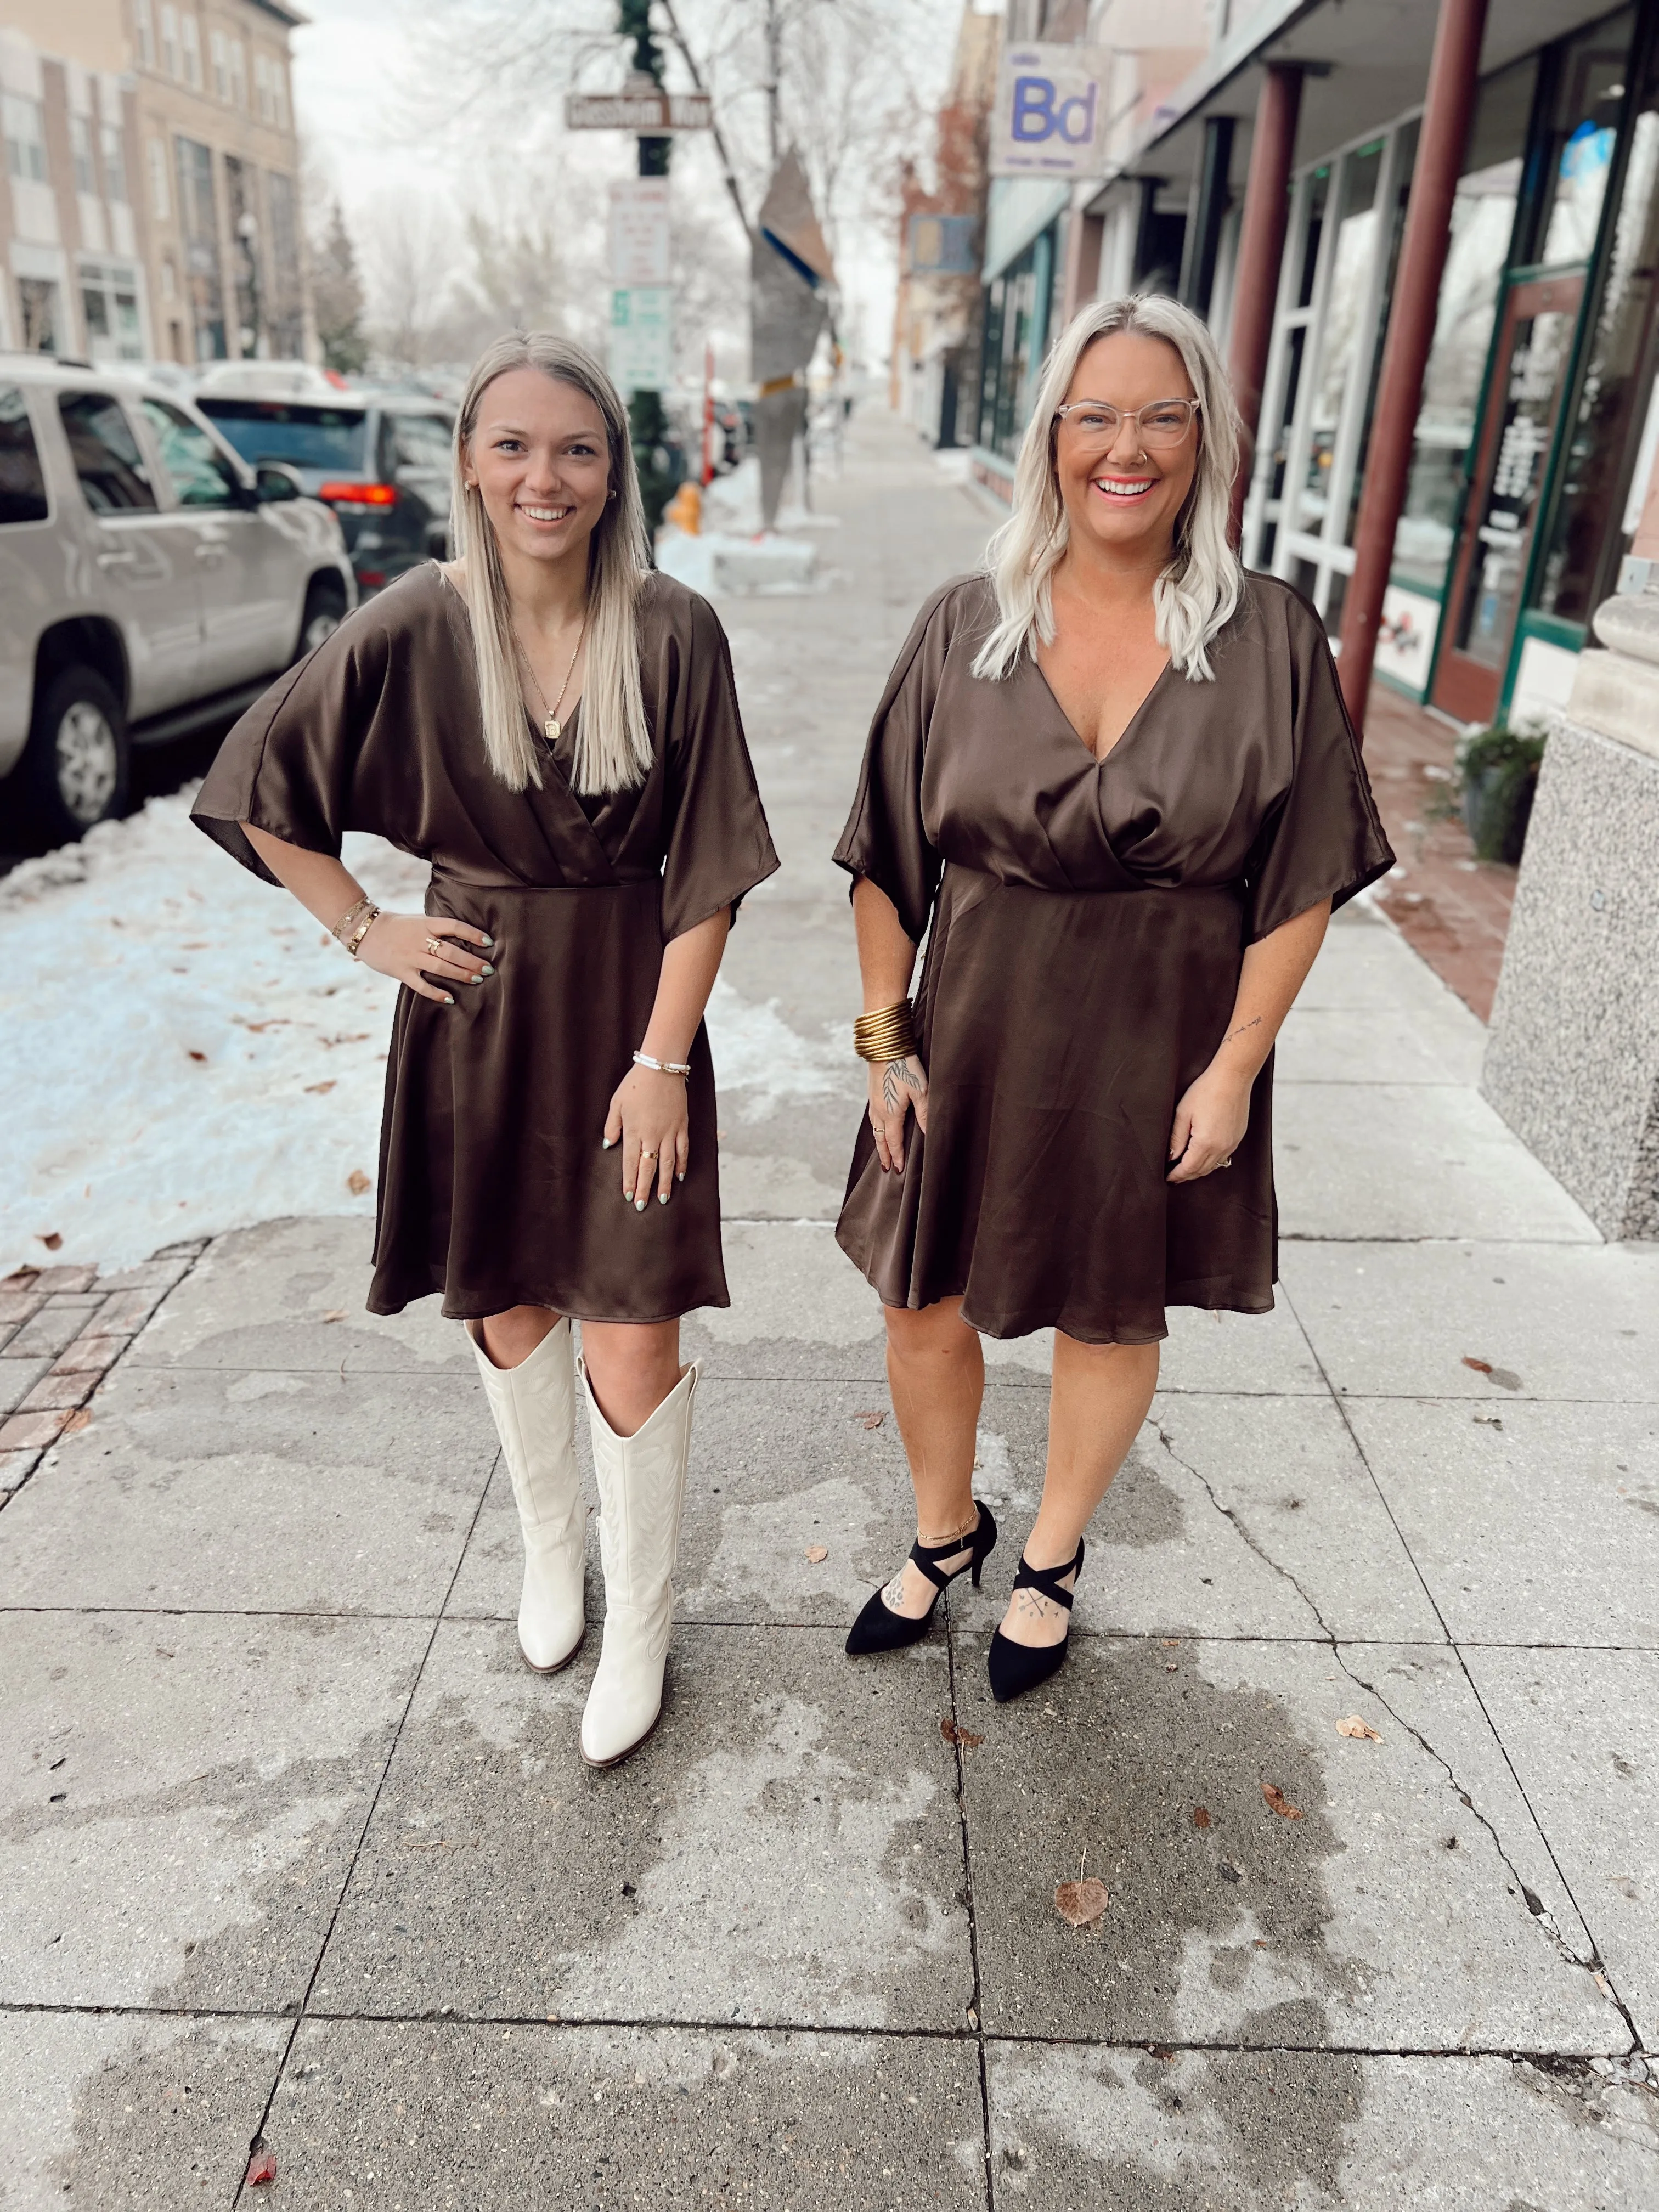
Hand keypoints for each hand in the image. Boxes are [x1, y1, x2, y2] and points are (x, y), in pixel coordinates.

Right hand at [358, 913, 493, 1003]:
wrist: (365, 931)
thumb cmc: (396, 926)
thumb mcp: (418, 920)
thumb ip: (436, 928)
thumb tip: (464, 937)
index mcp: (425, 924)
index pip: (454, 927)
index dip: (473, 934)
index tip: (489, 942)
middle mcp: (419, 940)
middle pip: (451, 952)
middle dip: (472, 961)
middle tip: (488, 969)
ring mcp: (410, 957)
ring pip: (440, 968)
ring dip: (461, 975)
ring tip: (477, 980)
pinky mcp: (401, 972)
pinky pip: (421, 985)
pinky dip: (436, 993)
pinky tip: (449, 998)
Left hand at [604, 1064, 689, 1208]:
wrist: (661, 1068)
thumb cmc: (635, 1085)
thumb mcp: (616, 1103)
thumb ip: (612, 1126)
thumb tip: (608, 1145)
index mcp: (634, 1131)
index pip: (630, 1162)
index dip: (629, 1180)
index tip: (628, 1195)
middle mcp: (652, 1135)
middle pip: (648, 1167)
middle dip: (645, 1188)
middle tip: (642, 1206)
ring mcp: (669, 1132)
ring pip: (667, 1163)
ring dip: (664, 1182)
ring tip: (663, 1198)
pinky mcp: (682, 1126)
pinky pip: (683, 1150)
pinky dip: (681, 1164)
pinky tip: (679, 1176)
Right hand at [868, 1053, 927, 1173]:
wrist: (885, 1047)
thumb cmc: (905, 1067)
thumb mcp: (920, 1091)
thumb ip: (924, 1113)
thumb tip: (928, 1134)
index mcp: (891, 1114)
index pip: (894, 1142)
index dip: (897, 1157)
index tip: (898, 1170)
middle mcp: (879, 1112)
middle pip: (881, 1139)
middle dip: (884, 1155)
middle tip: (886, 1168)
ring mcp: (874, 1103)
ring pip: (875, 1129)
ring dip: (879, 1143)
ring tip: (882, 1152)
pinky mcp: (872, 1094)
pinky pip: (873, 1119)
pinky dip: (876, 1129)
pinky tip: (879, 1127)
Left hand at [1167, 1063, 1249, 1182]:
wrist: (1232, 1078)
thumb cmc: (1206, 1091)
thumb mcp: (1183, 1113)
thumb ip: (1176, 1138)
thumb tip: (1171, 1157)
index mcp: (1205, 1142)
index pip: (1188, 1168)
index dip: (1177, 1175)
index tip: (1168, 1178)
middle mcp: (1221, 1147)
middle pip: (1201, 1170)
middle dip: (1187, 1176)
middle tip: (1175, 1177)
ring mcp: (1232, 1143)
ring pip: (1213, 1166)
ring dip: (1199, 1170)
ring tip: (1187, 1170)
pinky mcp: (1238, 1137)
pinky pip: (1223, 1157)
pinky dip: (1211, 1162)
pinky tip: (1203, 1158)